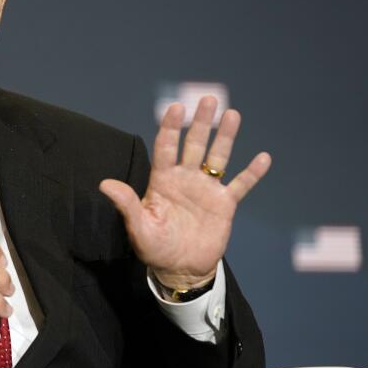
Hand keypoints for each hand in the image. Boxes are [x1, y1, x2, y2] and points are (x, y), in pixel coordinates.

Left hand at [100, 96, 271, 289]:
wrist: (180, 269)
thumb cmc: (154, 247)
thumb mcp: (138, 226)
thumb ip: (126, 203)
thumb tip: (104, 184)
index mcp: (162, 180)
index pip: (166, 147)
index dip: (170, 127)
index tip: (175, 107)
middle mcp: (185, 179)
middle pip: (193, 144)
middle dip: (200, 122)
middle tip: (207, 99)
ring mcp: (206, 190)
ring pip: (217, 157)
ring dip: (225, 137)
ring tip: (232, 114)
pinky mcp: (225, 205)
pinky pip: (240, 185)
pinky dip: (252, 173)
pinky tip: (263, 157)